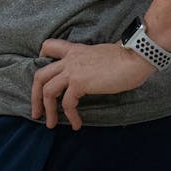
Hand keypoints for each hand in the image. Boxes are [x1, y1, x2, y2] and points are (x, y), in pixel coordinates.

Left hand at [30, 39, 153, 130]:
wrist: (135, 56)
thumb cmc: (127, 58)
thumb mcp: (102, 57)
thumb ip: (91, 64)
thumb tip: (93, 77)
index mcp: (76, 50)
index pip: (49, 46)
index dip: (41, 58)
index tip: (42, 72)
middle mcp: (70, 59)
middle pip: (40, 75)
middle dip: (34, 96)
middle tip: (37, 112)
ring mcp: (73, 70)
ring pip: (47, 90)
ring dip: (47, 109)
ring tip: (50, 124)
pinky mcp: (80, 83)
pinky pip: (67, 103)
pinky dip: (70, 116)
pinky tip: (77, 124)